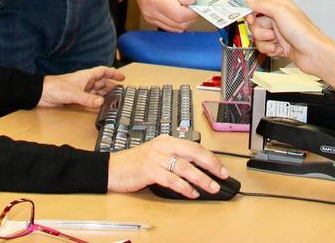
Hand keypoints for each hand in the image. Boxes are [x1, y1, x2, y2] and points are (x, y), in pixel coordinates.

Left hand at [39, 67, 124, 108]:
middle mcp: (85, 82)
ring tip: (114, 100)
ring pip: (97, 91)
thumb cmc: (55, 87)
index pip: (103, 72)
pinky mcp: (76, 98)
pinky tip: (101, 106)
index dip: (113, 73)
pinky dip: (96, 102)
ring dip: (105, 95)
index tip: (122, 77)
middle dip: (111, 86)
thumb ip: (88, 99)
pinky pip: (90, 99)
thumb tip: (101, 102)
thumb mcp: (73, 93)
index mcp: (86, 76)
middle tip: (122, 92)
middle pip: (102, 83)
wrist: (42, 93)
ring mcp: (81, 90)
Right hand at [107, 136, 228, 196]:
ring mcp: (155, 157)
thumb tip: (197, 168)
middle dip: (211, 165)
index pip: (194, 146)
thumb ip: (174, 157)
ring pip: (185, 167)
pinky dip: (184, 187)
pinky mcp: (148, 170)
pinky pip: (171, 179)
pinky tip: (192, 192)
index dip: (211, 157)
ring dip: (201, 178)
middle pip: (193, 153)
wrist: (112, 168)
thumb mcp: (156, 154)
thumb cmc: (134, 163)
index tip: (222, 168)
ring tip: (211, 187)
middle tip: (222, 176)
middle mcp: (162, 146)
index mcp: (166, 140)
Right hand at [116, 0, 197, 31]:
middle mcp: (151, 11)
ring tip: (186, 1)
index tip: (199, 0)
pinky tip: (180, 6)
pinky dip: (179, 19)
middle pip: (180, 24)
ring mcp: (150, 16)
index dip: (194, 10)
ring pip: (176, 28)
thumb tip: (192, 2)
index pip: (181, 15)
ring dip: (186, 17)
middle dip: (192, 14)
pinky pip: (170, 25)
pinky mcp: (151, 18)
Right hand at [246, 0, 334, 82]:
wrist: (314, 54)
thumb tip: (249, 2)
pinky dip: (270, 50)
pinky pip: (265, 48)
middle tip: (270, 34)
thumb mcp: (281, 12)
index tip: (250, 20)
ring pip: (258, 38)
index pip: (257, 7)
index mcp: (280, 7)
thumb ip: (262, 5)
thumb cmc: (304, 33)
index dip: (250, 14)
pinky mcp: (279, 47)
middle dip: (260, 32)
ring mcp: (279, 34)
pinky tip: (279, 50)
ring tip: (276, 43)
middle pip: (255, 24)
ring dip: (265, 43)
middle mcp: (279, 19)